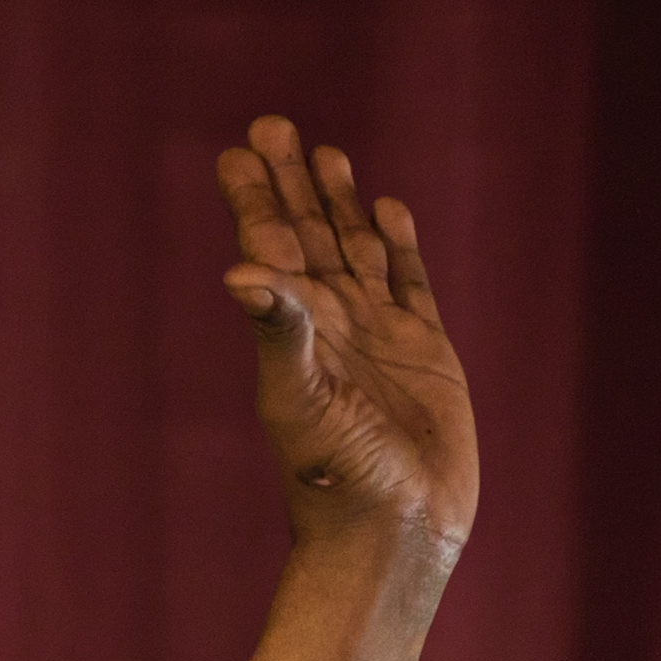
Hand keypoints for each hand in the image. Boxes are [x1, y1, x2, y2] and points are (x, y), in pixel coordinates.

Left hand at [217, 116, 475, 560]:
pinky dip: (396, 248)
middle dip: (291, 186)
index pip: (270, 251)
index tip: (236, 154)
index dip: (255, 202)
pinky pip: (409, 285)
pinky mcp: (425, 353)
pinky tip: (385, 212)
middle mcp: (331, 329)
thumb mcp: (300, 400)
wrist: (391, 532)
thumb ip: (278, 333)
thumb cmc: (334, 479)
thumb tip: (238, 274)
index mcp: (293, 335)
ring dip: (340, 205)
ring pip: (357, 253)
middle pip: (309, 238)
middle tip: (270, 128)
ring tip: (324, 155)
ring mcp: (379, 339)